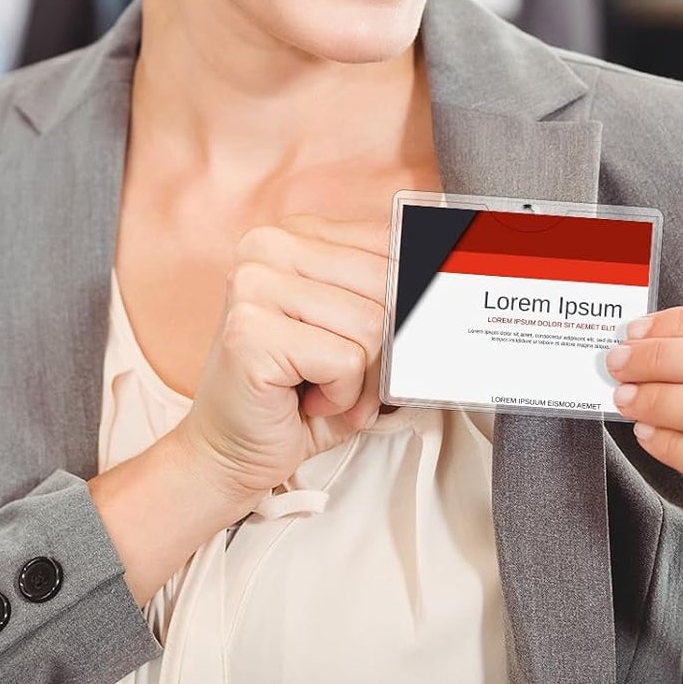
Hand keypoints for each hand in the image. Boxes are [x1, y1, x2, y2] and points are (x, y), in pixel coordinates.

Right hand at [174, 215, 389, 514]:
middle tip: (352, 376)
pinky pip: (346, 361)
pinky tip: (309, 400)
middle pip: (385, 283)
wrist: (231, 450)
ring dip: (362, 378)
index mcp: (295, 233)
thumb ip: (388, 294)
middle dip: (385, 346)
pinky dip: (343, 396)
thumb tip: (452, 274)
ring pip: (371, 325)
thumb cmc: (296, 391)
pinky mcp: (251, 331)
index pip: (388, 241)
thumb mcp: (350, 327)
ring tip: (325, 389)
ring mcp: (253, 285)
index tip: (408, 330)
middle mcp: (269, 247)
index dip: (411, 297)